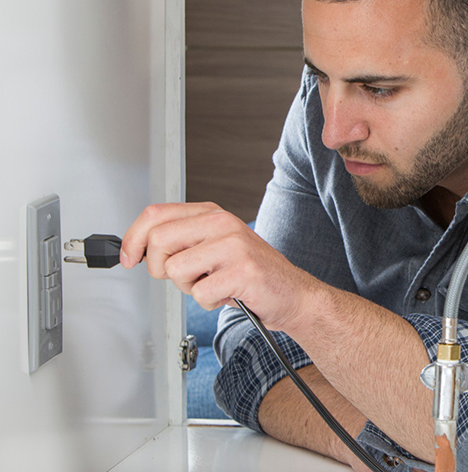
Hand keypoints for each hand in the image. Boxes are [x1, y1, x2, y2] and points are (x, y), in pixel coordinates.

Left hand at [120, 202, 320, 331]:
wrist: (291, 293)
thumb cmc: (248, 273)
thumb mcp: (213, 247)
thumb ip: (180, 241)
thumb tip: (136, 250)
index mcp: (212, 214)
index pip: (155, 214)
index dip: (132, 238)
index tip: (128, 257)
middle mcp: (223, 223)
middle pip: (158, 241)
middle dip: (160, 268)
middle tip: (185, 276)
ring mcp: (234, 245)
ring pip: (175, 270)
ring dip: (189, 287)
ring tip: (213, 283)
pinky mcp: (243, 271)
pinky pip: (200, 294)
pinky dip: (209, 302)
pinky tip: (228, 293)